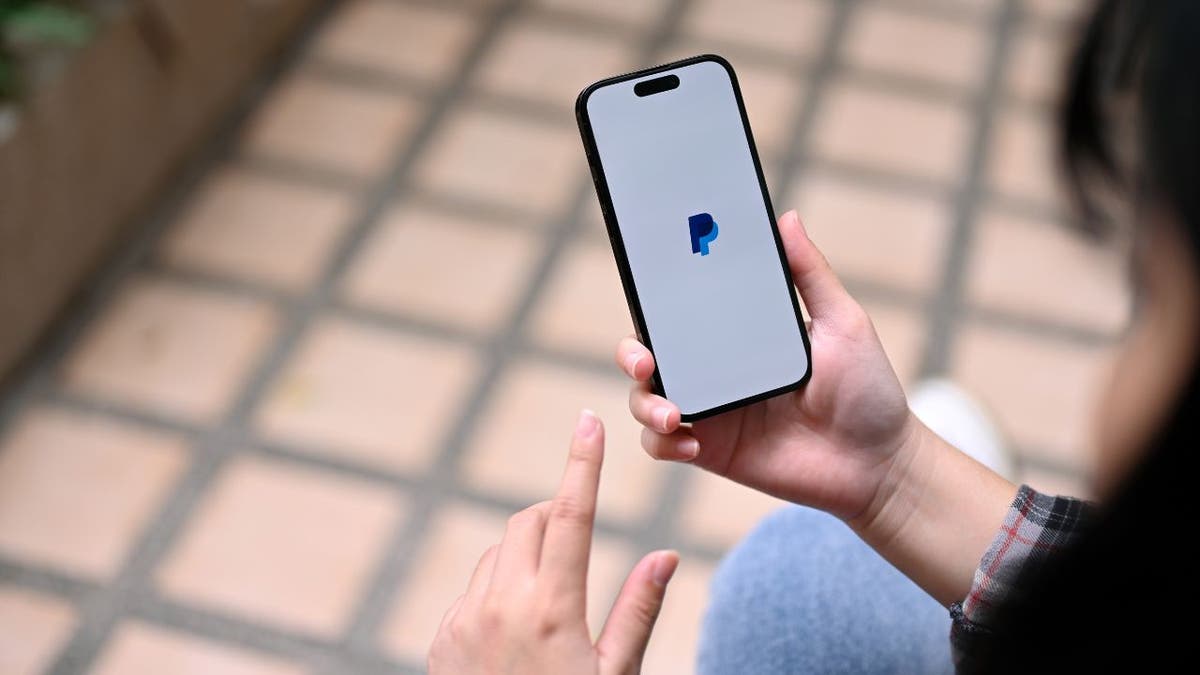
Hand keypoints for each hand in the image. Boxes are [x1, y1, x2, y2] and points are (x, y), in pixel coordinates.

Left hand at [428, 410, 679, 674]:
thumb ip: (638, 610)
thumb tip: (665, 555)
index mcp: (552, 609)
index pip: (572, 515)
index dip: (583, 462)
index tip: (589, 419)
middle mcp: (500, 605)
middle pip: (529, 522)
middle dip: (556, 517)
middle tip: (579, 543)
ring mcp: (463, 620)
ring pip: (498, 554)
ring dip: (527, 557)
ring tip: (552, 607)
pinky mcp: (441, 638)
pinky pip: (473, 591)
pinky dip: (498, 592)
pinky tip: (517, 637)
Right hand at [617, 210, 920, 523]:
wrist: (878, 463)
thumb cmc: (868, 392)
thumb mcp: (842, 323)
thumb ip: (810, 273)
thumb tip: (785, 218)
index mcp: (740, 335)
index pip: (683, 311)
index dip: (656, 300)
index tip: (646, 287)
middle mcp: (716, 370)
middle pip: (650, 354)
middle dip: (631, 354)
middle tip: (644, 361)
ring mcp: (712, 410)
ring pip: (646, 400)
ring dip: (644, 403)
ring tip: (671, 413)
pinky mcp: (712, 450)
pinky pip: (663, 445)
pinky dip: (663, 442)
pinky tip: (691, 440)